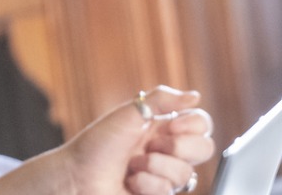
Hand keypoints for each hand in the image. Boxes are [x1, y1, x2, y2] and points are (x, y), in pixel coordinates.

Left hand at [0, 86, 213, 194]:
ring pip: (186, 173)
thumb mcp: (129, 113)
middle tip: (151, 146)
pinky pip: (169, 191)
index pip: (201, 124)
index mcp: (163, 127)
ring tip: (133, 165)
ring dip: (156, 166)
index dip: (192, 124)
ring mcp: (163, 175)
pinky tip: (131, 181)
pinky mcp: (156, 194)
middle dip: (179, 147)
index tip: (171, 123)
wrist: (77, 176)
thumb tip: (195, 96)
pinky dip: (148, 184)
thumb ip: (163, 99)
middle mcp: (166, 151)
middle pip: (204, 149)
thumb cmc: (97, 144)